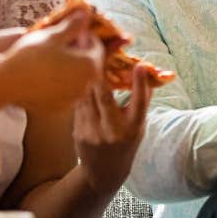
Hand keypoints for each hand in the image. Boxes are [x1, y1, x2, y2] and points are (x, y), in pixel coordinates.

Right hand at [0, 11, 100, 113]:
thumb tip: (85, 13)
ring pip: (78, 76)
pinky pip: (66, 89)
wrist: (6, 84)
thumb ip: (73, 25)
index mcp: (90, 65)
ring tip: (51, 55)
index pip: (96, 45)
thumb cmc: (31, 56)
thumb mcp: (53, 36)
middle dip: (78, 49)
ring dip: (70, 64)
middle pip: (89, 62)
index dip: (84, 34)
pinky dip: (61, 80)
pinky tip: (45, 72)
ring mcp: (74, 98)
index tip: (70, 28)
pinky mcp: (60, 106)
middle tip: (60, 40)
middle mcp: (87, 85)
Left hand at [73, 43, 154, 192]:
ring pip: (87, 96)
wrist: (103, 171)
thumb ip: (139, 102)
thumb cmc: (126, 143)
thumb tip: (143, 70)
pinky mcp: (77, 130)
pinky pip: (78, 103)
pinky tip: (73, 71)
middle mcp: (113, 131)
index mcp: (133, 129)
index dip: (140, 85)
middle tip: (96, 45)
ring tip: (82, 50)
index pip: (139, 104)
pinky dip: (78, 86)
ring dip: (84, 72)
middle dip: (99, 69)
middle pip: (105, 95)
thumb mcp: (138, 126)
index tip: (140, 66)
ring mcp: (93, 132)